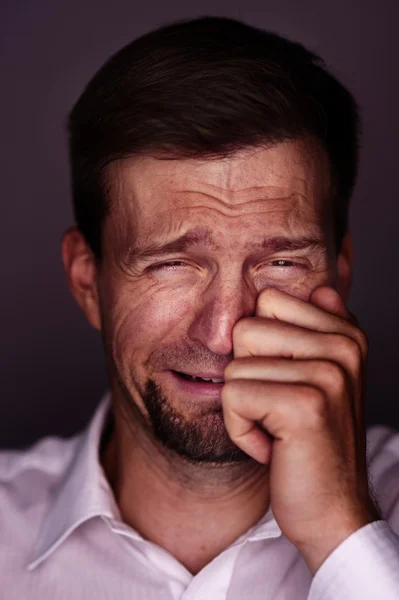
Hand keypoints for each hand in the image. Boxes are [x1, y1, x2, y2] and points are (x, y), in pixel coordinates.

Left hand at [221, 286, 379, 573]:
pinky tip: (273, 446)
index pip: (267, 299)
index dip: (259, 347)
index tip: (286, 381)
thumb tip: (321, 287)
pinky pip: (233, 396)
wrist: (330, 511)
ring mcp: (329, 372)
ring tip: (277, 427)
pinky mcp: (307, 404)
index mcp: (345, 332)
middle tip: (279, 409)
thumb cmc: (310, 443)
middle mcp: (344, 345)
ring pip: (235, 365)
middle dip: (247, 375)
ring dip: (243, 406)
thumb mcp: (319, 379)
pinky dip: (241, 430)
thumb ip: (317, 330)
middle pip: (245, 328)